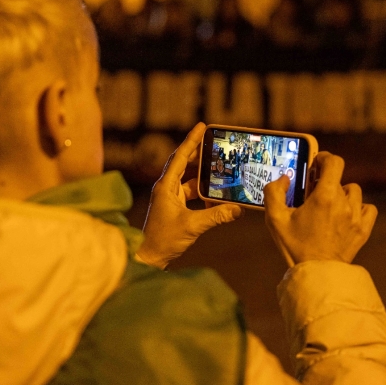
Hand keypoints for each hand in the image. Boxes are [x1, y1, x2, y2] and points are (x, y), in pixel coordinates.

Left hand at [139, 122, 243, 268]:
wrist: (148, 258)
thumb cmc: (162, 240)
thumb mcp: (192, 226)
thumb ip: (216, 216)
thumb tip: (237, 209)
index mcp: (166, 186)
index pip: (180, 157)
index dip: (191, 140)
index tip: (202, 126)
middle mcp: (167, 188)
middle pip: (185, 164)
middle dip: (201, 154)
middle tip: (216, 144)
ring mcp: (170, 198)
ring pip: (190, 180)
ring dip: (205, 176)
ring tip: (221, 168)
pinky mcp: (175, 208)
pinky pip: (192, 195)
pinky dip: (204, 193)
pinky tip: (217, 195)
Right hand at [263, 152, 377, 266]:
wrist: (315, 274)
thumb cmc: (295, 246)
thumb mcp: (275, 219)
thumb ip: (274, 192)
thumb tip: (285, 179)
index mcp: (324, 196)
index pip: (334, 162)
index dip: (324, 158)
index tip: (316, 164)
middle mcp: (344, 203)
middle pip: (338, 179)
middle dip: (325, 181)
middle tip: (313, 192)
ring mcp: (356, 217)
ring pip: (353, 192)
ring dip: (341, 194)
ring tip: (329, 205)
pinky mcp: (363, 230)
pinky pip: (368, 208)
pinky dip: (358, 208)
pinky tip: (346, 214)